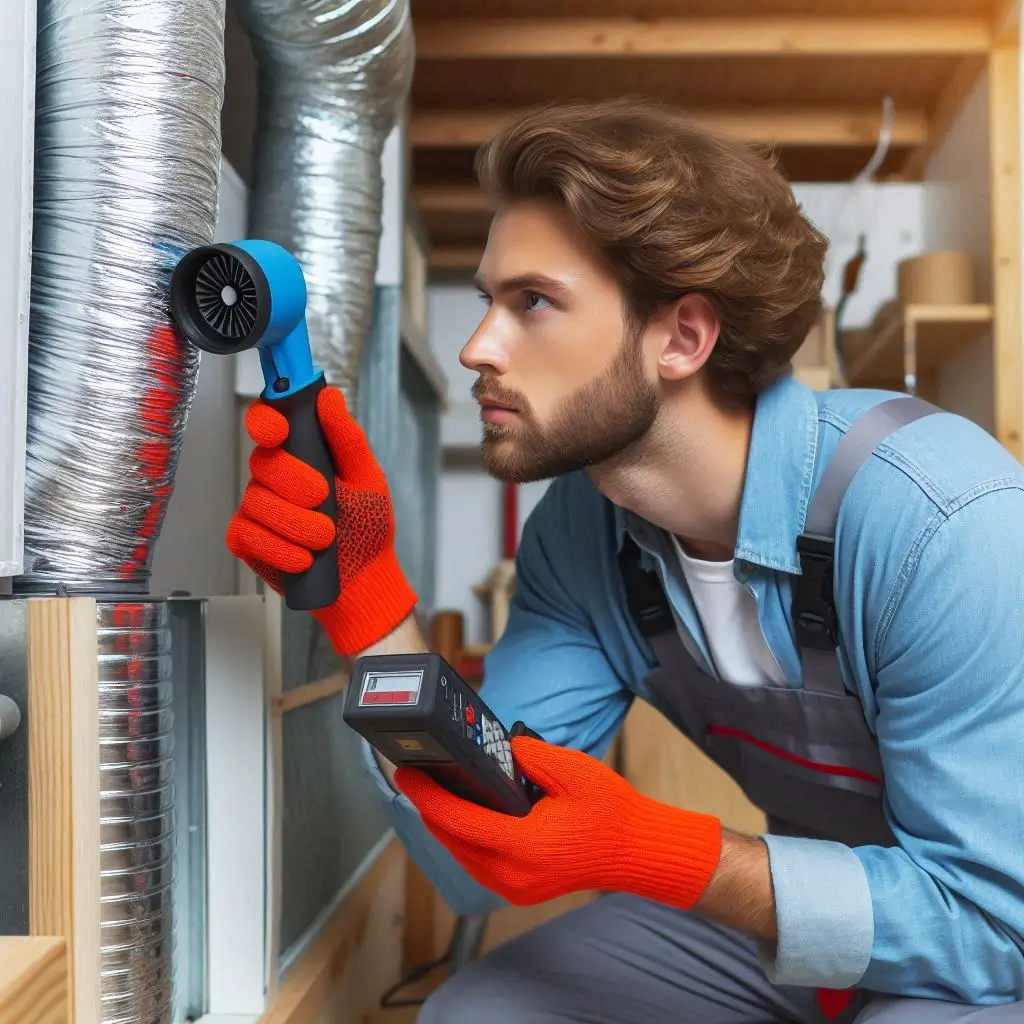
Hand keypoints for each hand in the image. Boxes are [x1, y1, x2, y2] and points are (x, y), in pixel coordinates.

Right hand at [226, 386, 416, 654]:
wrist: (363, 579)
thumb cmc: (367, 526)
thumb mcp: (367, 478)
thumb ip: (347, 439)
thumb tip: (329, 397)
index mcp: (301, 453)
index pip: (269, 422)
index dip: (266, 420)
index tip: (279, 431)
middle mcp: (274, 476)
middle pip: (263, 462)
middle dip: (294, 481)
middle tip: (323, 499)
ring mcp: (258, 508)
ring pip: (257, 501)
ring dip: (294, 522)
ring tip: (325, 539)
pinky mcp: (248, 539)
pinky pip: (249, 534)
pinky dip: (279, 548)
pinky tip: (302, 558)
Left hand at [395, 735, 721, 908]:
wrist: (635, 850)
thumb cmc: (610, 812)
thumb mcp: (574, 770)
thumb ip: (531, 755)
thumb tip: (499, 749)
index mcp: (523, 846)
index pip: (457, 820)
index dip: (426, 795)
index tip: (405, 773)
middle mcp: (511, 875)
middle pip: (450, 840)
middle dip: (428, 806)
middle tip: (415, 773)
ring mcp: (513, 888)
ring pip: (459, 854)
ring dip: (443, 824)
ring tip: (432, 789)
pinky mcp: (517, 890)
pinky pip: (475, 863)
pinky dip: (463, 837)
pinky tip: (461, 813)